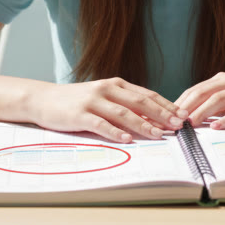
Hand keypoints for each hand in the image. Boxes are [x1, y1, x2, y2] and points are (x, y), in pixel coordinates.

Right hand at [29, 77, 187, 142]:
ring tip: (158, 135)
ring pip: (123, 113)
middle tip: (177, 125)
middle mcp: (106, 89)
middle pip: (139, 102)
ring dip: (142, 125)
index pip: (146, 95)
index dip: (165, 105)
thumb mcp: (102, 98)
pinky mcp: (79, 114)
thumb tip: (151, 120)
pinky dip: (115, 132)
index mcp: (115, 84)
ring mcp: (92, 101)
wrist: (42, 99)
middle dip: (161, 115)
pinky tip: (126, 139)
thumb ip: (123, 105)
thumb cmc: (76, 101)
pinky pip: (100, 124)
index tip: (182, 115)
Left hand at [175, 73, 224, 129]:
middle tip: (173, 121)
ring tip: (190, 123)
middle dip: (187, 106)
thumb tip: (191, 119)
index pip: (197, 89)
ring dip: (203, 111)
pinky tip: (217, 127)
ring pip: (220, 99)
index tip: (167, 116)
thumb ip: (217, 106)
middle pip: (204, 92)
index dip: (181, 102)